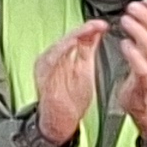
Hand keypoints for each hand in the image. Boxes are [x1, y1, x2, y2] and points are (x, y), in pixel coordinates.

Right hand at [30, 19, 107, 145]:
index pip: (75, 37)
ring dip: (74, 37)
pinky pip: (51, 60)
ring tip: (88, 30)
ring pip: (59, 46)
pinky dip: (62, 50)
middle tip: (98, 25)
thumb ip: (87, 49)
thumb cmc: (71, 98)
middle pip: (67, 38)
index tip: (103, 25)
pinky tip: (72, 44)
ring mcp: (45, 67)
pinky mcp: (43, 77)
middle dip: (83, 30)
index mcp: (59, 55)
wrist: (61, 121)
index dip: (89, 29)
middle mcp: (50, 58)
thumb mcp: (83, 68)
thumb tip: (97, 31)